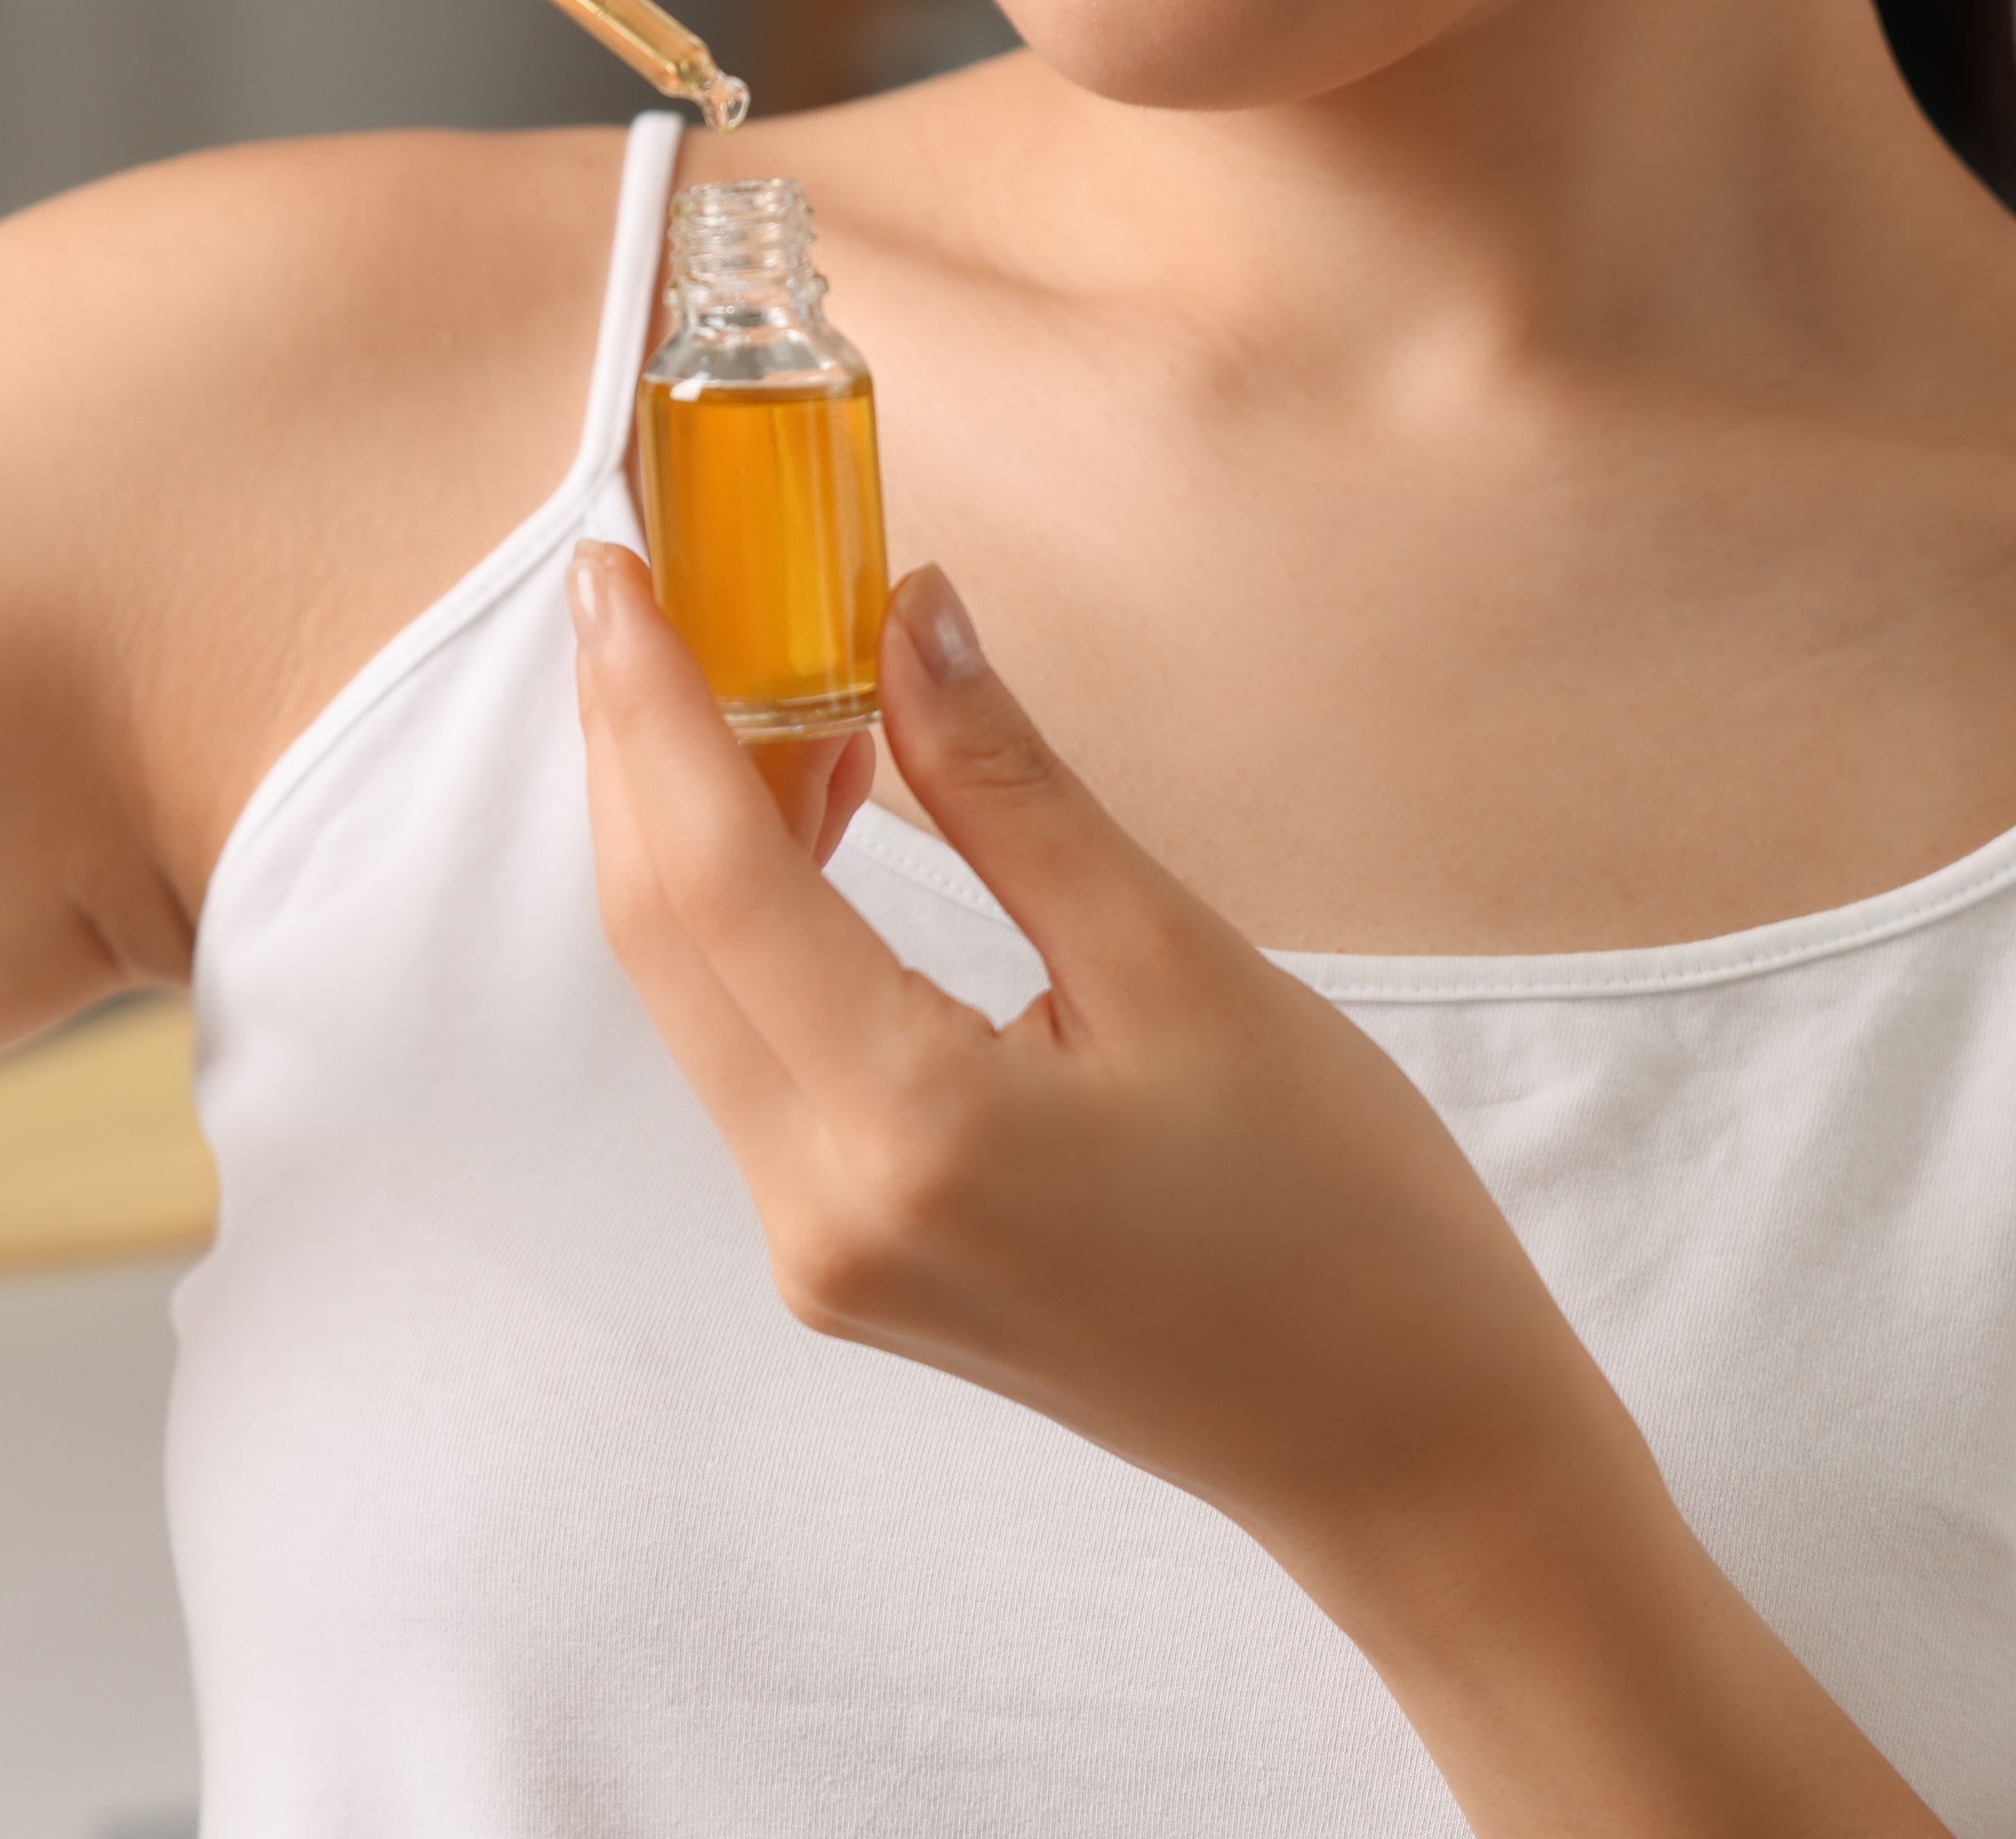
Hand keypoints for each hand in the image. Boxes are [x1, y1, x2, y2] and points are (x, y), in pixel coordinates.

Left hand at [571, 546, 1635, 1604]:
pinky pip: (751, 1051)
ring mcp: (819, 1253)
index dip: (647, 704)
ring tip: (755, 666)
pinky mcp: (845, 1260)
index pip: (708, 876)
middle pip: (662, 934)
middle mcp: (822, 1210)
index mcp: (909, 1132)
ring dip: (694, 827)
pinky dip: (753, 919)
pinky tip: (813, 810)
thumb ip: (1010, 787)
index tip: (615, 566)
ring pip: (694, 991)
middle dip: (637, 745)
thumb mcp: (1180, 964)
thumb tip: (903, 611)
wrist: (1401, 1450)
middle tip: (654, 583)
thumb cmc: (1343, 1221)